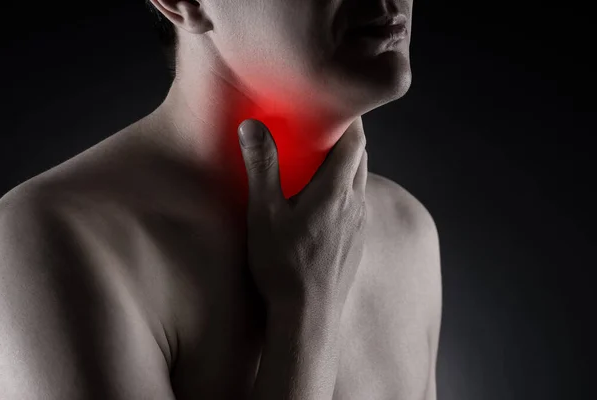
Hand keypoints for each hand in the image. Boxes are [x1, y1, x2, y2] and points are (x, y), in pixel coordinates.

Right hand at [237, 118, 367, 313]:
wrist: (309, 316)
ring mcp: (360, 226)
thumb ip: (262, 167)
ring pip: (360, 183)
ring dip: (346, 167)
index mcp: (337, 191)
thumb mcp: (265, 213)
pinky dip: (344, 191)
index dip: (349, 120)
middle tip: (323, 129)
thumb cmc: (284, 265)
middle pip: (360, 159)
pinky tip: (321, 203)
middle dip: (346, 140)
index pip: (354, 141)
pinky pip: (356, 205)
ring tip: (320, 162)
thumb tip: (253, 127)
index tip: (336, 106)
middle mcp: (355, 204)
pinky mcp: (357, 243)